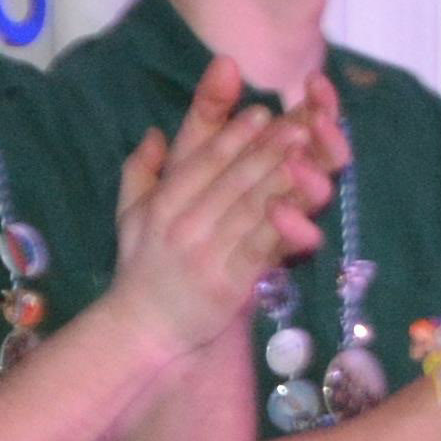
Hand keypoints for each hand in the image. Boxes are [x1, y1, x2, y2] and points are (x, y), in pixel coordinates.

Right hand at [107, 62, 322, 357]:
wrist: (144, 329)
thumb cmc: (142, 268)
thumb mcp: (131, 215)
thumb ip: (140, 171)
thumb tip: (152, 133)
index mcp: (164, 202)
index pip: (202, 160)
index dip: (233, 134)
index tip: (261, 111)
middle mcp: (183, 222)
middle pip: (232, 178)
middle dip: (267, 148)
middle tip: (299, 123)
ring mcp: (206, 253)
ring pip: (249, 208)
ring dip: (281, 178)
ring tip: (308, 154)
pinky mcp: (227, 284)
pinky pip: (260, 248)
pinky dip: (282, 226)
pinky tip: (305, 208)